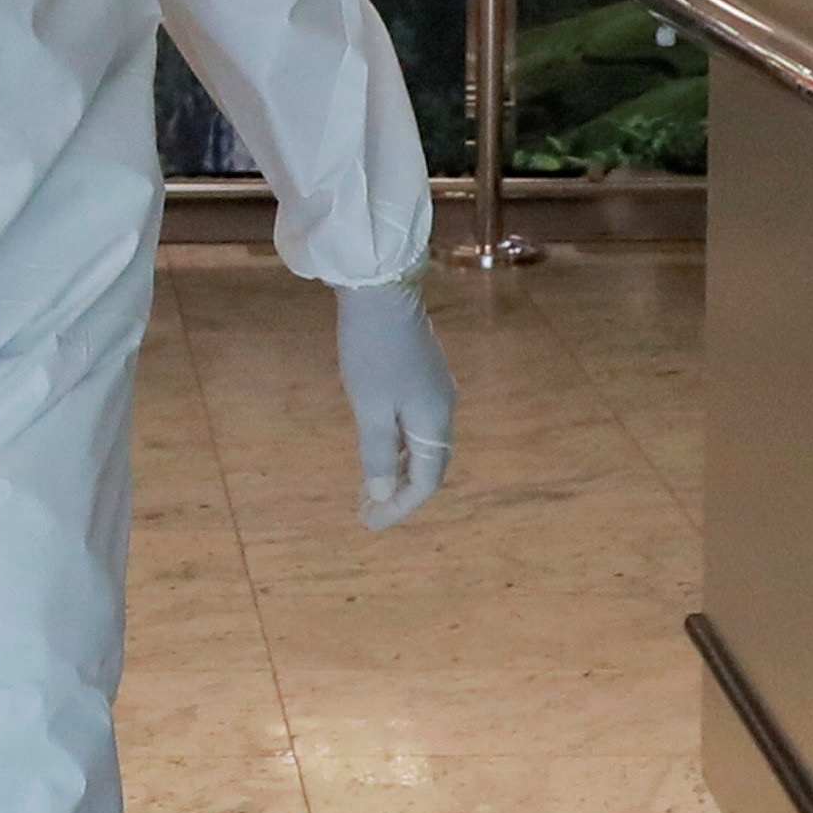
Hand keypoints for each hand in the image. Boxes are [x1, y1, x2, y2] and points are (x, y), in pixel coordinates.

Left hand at [336, 274, 454, 529]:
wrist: (382, 289)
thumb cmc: (373, 350)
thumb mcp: (370, 407)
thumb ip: (377, 453)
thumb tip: (384, 493)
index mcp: (434, 421)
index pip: (425, 480)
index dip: (400, 506)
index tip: (369, 522)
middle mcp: (443, 409)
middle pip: (429, 465)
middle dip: (401, 493)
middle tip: (369, 511)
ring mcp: (435, 389)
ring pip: (422, 445)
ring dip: (397, 469)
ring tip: (370, 487)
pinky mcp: (422, 374)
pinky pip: (416, 425)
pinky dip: (397, 446)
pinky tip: (378, 448)